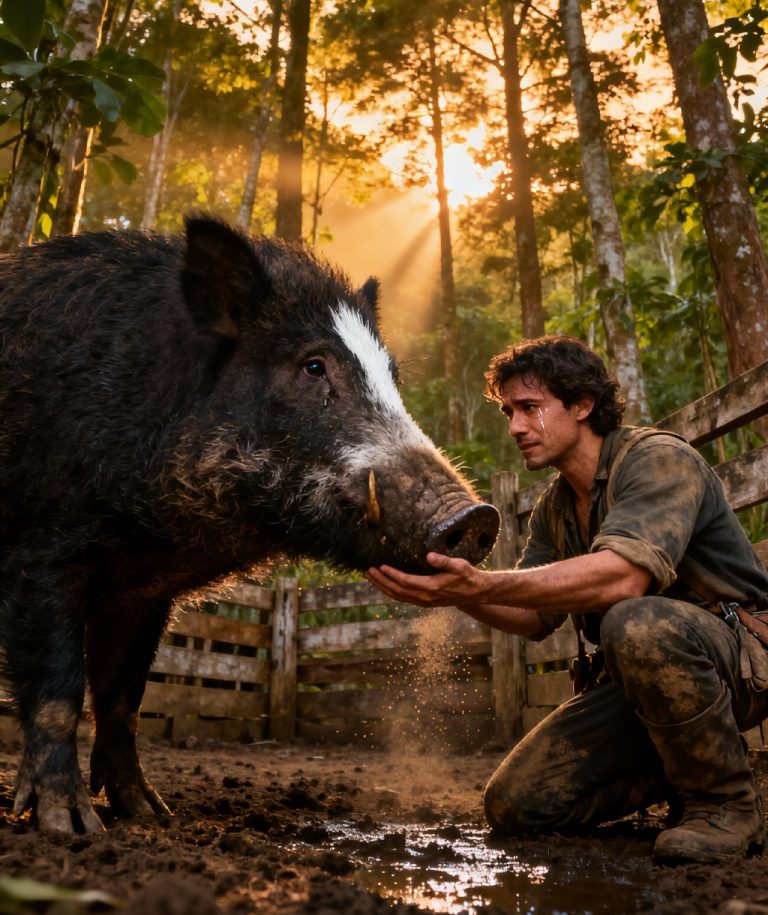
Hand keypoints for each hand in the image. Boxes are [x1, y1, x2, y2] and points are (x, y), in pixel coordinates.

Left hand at [364, 552, 487, 607]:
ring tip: (370, 576)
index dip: (391, 574)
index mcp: (431, 588)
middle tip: (367, 571)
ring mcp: (423, 601)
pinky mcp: (423, 601)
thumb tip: (429, 555)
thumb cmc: (467, 576)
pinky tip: (383, 583)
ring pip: (397, 596)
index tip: (380, 566)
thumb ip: (443, 561)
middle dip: (380, 581)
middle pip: (396, 591)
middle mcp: (425, 597)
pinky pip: (402, 597)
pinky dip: (390, 590)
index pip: (405, 581)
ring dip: (382, 586)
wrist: (475, 592)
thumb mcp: (458, 565)